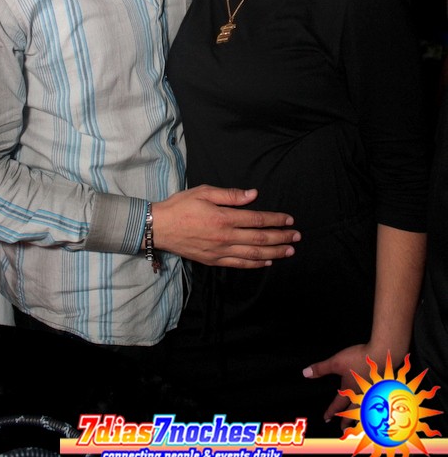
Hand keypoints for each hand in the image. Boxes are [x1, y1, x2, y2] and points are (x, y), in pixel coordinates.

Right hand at [152, 184, 299, 267]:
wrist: (159, 227)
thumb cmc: (181, 206)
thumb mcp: (204, 192)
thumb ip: (230, 195)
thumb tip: (253, 195)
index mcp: (224, 218)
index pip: (257, 220)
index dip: (276, 220)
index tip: (289, 219)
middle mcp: (225, 237)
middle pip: (260, 239)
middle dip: (281, 237)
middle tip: (297, 236)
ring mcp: (220, 251)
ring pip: (253, 254)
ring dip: (274, 252)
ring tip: (289, 251)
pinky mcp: (213, 260)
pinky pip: (239, 264)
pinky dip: (255, 263)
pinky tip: (267, 261)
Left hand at [303, 343, 397, 428]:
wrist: (384, 354)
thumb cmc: (359, 359)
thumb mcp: (336, 362)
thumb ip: (321, 368)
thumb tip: (305, 373)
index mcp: (349, 391)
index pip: (337, 405)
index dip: (330, 412)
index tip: (326, 419)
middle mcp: (361, 396)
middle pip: (353, 412)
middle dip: (347, 421)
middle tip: (343, 430)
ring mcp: (373, 393)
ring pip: (365, 410)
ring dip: (360, 418)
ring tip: (358, 423)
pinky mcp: (381, 387)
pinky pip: (375, 403)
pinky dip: (373, 408)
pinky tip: (374, 405)